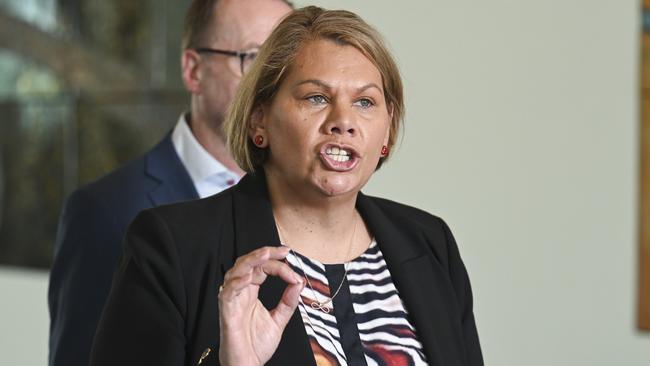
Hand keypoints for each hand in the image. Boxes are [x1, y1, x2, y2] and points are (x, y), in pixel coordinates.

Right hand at [218, 246, 303, 365]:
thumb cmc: (257, 345)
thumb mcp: (279, 320)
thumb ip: (288, 301)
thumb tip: (299, 282)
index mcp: (250, 292)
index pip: (262, 269)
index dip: (277, 264)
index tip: (294, 270)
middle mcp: (240, 293)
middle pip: (247, 264)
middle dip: (263, 254)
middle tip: (282, 251)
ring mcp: (232, 302)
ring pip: (234, 273)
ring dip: (250, 262)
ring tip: (265, 255)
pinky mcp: (226, 313)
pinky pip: (227, 294)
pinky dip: (236, 284)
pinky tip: (249, 278)